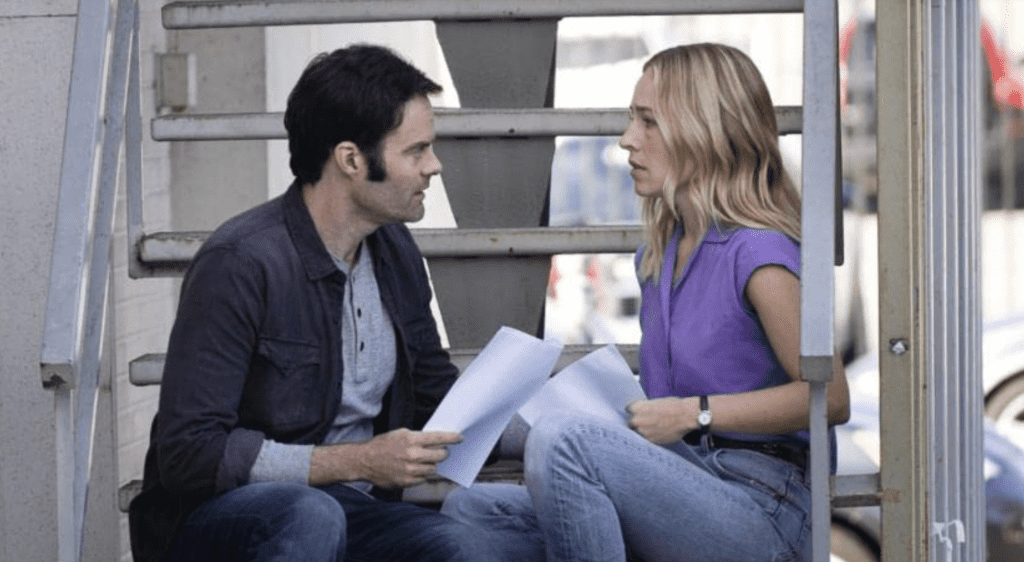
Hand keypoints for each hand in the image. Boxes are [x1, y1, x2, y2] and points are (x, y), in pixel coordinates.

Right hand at [310, 428, 461, 487]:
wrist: (364, 461)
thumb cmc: (383, 445)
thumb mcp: (400, 434)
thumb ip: (418, 437)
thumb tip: (437, 440)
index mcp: (411, 439)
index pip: (439, 437)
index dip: (452, 437)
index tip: (460, 438)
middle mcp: (413, 455)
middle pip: (440, 455)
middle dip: (443, 453)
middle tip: (443, 452)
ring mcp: (410, 470)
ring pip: (433, 468)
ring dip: (432, 465)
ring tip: (425, 461)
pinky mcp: (407, 481)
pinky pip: (423, 479)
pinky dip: (423, 474)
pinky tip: (416, 470)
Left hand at [627, 397, 695, 443]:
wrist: (685, 416)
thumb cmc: (673, 406)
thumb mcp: (655, 402)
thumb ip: (644, 408)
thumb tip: (640, 413)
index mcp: (636, 408)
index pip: (627, 410)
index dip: (633, 411)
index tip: (636, 412)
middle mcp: (637, 420)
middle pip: (629, 422)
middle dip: (635, 422)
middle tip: (644, 421)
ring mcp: (643, 432)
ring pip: (636, 432)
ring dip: (641, 431)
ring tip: (651, 428)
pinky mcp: (651, 440)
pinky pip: (645, 439)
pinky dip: (649, 437)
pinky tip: (656, 433)